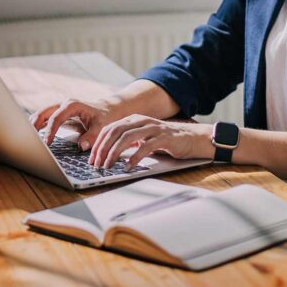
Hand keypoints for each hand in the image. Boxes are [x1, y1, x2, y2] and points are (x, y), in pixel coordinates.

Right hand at [29, 97, 125, 150]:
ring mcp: (59, 108)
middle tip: (28, 138)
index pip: (56, 117)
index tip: (47, 143)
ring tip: (26, 137)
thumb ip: (92, 136)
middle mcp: (63, 104)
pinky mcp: (58, 114)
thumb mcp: (101, 126)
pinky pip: (44, 118)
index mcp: (73, 105)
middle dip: (35, 124)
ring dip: (33, 124)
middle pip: (44, 112)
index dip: (50, 130)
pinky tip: (31, 135)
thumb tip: (81, 147)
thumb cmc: (104, 117)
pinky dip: (37, 125)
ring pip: (41, 114)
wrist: (107, 109)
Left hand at [88, 116, 214, 169]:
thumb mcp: (144, 138)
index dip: (99, 143)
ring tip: (108, 165)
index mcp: (134, 119)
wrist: (194, 138)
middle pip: (115, 131)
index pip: (110, 128)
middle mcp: (142, 121)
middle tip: (97, 164)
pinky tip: (128, 166)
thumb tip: (109, 153)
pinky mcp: (164, 138)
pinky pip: (146, 146)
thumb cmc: (167, 140)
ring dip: (114, 153)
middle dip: (103, 148)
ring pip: (127, 137)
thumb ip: (129, 141)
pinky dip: (134, 157)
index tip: (92, 158)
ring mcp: (153, 128)